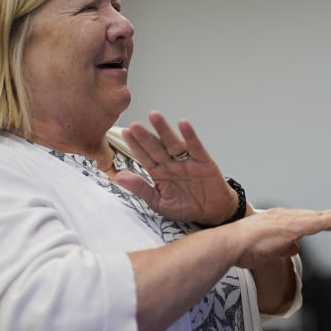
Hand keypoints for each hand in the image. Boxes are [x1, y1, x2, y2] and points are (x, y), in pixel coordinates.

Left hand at [113, 111, 237, 223]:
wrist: (212, 214)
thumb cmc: (186, 207)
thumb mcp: (159, 202)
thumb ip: (140, 188)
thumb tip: (117, 177)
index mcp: (160, 172)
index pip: (145, 156)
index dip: (135, 145)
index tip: (125, 132)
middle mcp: (172, 164)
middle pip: (156, 147)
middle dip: (145, 136)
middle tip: (134, 124)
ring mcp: (187, 162)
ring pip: (173, 144)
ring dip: (164, 130)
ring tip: (154, 116)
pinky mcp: (204, 162)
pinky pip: (196, 147)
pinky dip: (190, 136)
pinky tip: (183, 124)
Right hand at [234, 206, 330, 268]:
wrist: (231, 243)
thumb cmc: (241, 248)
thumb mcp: (266, 250)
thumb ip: (283, 248)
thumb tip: (296, 248)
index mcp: (277, 221)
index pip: (303, 221)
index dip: (318, 222)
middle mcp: (285, 216)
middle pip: (313, 217)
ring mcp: (290, 220)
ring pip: (319, 218)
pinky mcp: (294, 226)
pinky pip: (319, 222)